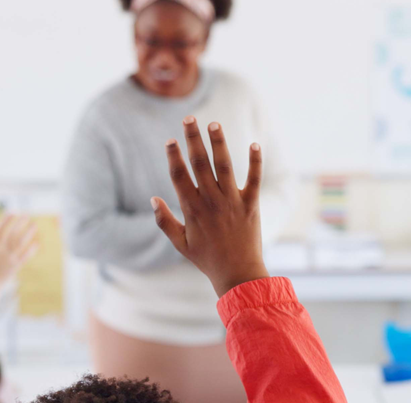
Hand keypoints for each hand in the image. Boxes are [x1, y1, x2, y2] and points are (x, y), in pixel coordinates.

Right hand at [0, 216, 37, 306]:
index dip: (6, 220)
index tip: (13, 212)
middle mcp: (0, 250)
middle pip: (12, 233)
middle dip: (20, 223)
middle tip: (27, 215)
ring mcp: (8, 258)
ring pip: (20, 242)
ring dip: (28, 233)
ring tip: (34, 225)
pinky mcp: (15, 266)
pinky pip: (25, 256)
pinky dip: (31, 249)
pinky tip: (37, 243)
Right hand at [151, 117, 267, 297]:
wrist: (238, 275)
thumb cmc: (207, 259)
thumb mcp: (181, 243)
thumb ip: (165, 221)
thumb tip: (154, 199)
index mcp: (192, 209)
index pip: (179, 176)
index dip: (173, 156)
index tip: (169, 140)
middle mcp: (211, 201)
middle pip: (200, 164)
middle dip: (193, 139)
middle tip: (189, 119)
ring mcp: (232, 201)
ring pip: (224, 166)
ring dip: (219, 143)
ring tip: (214, 124)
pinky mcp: (251, 205)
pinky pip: (254, 179)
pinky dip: (256, 162)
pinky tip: (255, 143)